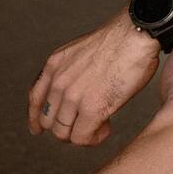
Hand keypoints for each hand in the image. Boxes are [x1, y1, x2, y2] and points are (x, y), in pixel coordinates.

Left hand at [26, 16, 160, 146]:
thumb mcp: (81, 50)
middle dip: (65, 127)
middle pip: (48, 121)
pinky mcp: (92, 109)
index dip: (35, 118)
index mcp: (55, 65)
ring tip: (100, 125)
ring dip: (81, 134)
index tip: (38, 128)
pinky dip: (94, 138)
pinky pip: (82, 138)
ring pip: (64, 132)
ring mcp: (73, 96)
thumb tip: (78, 88)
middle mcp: (59, 81)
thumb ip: (71, 70)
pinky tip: (106, 128)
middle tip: (84, 125)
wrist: (136, 35)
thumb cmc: (121, 40)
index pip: (35, 99)